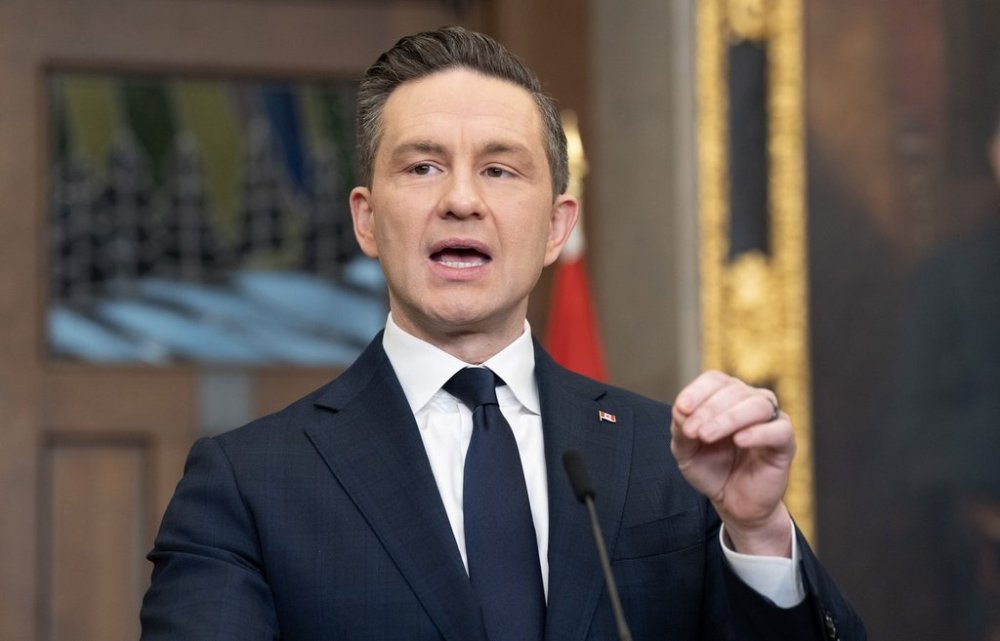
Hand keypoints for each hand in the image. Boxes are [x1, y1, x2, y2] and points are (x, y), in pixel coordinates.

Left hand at [670, 371, 794, 556]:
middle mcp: (750, 401)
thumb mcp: (686, 451)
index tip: (682, 409)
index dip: (697, 391)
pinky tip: (739, 440)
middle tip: (693, 432)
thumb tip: (680, 410)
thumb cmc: (711, 469)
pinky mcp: (786, 442)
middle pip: (734, 390)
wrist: (733, 502)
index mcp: (726, 397)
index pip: (715, 380)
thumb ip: (681, 429)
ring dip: (729, 418)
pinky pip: (779, 429)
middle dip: (709, 410)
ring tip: (707, 436)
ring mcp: (771, 420)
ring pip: (757, 405)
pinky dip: (758, 432)